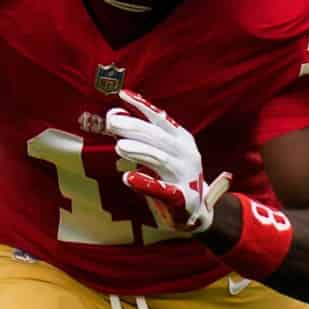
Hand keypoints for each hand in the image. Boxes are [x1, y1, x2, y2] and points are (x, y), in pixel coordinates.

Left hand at [107, 89, 231, 232]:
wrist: (196, 214)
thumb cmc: (172, 176)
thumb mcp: (160, 151)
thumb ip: (140, 136)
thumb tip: (114, 115)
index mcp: (181, 138)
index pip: (160, 118)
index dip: (142, 105)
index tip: (122, 94)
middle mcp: (186, 153)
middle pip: (158, 136)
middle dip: (134, 127)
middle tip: (111, 122)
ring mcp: (185, 176)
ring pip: (160, 159)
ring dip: (140, 150)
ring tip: (119, 146)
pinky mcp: (182, 199)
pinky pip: (162, 190)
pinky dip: (146, 183)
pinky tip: (128, 177)